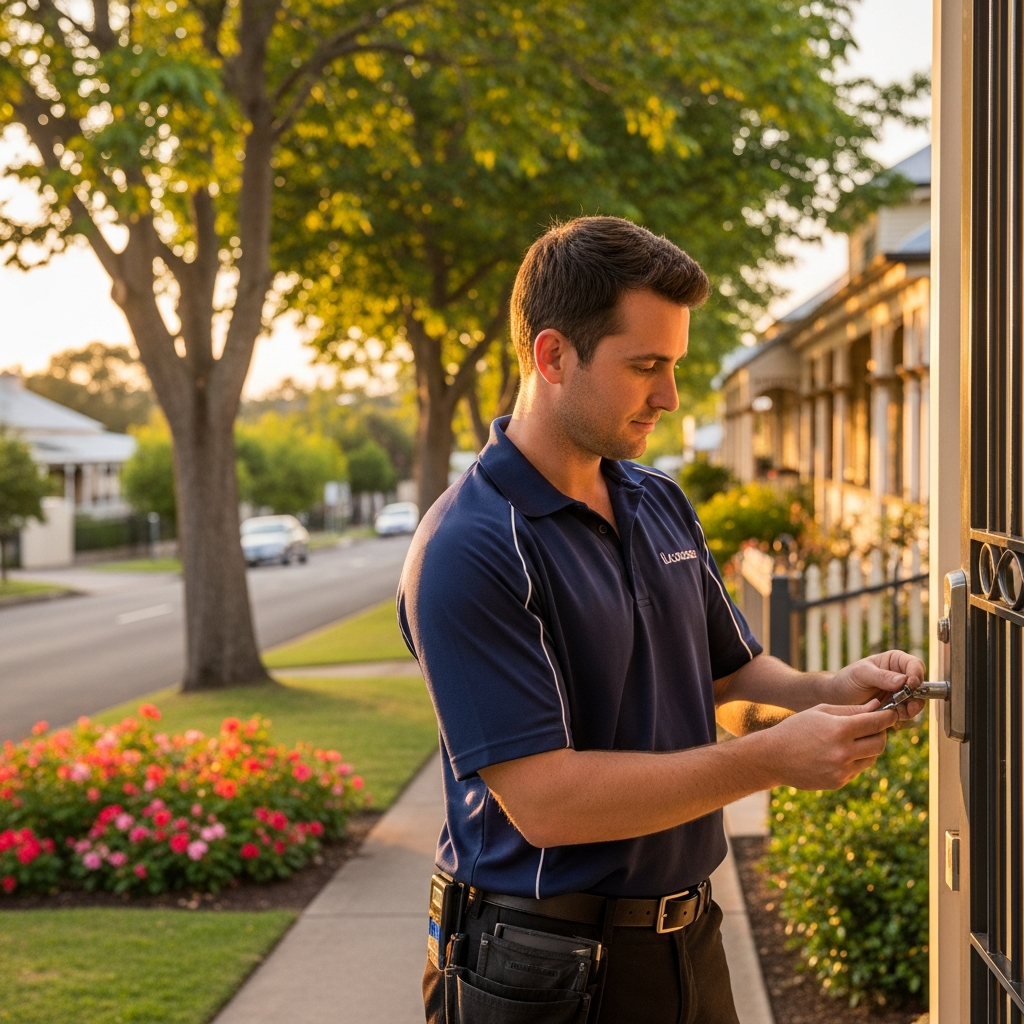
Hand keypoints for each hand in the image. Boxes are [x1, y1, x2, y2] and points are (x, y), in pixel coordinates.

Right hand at [763, 701, 897, 789]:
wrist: (773, 757)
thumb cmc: (796, 728)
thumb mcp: (820, 712)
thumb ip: (851, 710)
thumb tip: (876, 707)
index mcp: (839, 729)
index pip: (877, 723)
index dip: (888, 716)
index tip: (891, 713)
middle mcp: (844, 752)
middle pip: (880, 742)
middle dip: (881, 732)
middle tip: (873, 726)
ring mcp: (842, 770)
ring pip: (872, 758)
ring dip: (869, 748)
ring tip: (853, 740)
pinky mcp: (839, 782)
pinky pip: (857, 770)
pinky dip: (854, 760)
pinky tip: (838, 753)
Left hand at [831, 651, 925, 720]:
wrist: (838, 697)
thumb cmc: (848, 679)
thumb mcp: (861, 674)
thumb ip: (881, 676)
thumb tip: (903, 680)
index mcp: (894, 661)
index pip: (914, 665)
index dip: (916, 674)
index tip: (911, 684)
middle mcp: (901, 675)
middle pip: (920, 684)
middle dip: (917, 695)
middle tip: (910, 704)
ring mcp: (900, 692)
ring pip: (916, 700)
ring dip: (912, 707)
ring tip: (903, 711)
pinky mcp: (897, 707)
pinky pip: (907, 712)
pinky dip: (904, 715)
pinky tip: (894, 716)